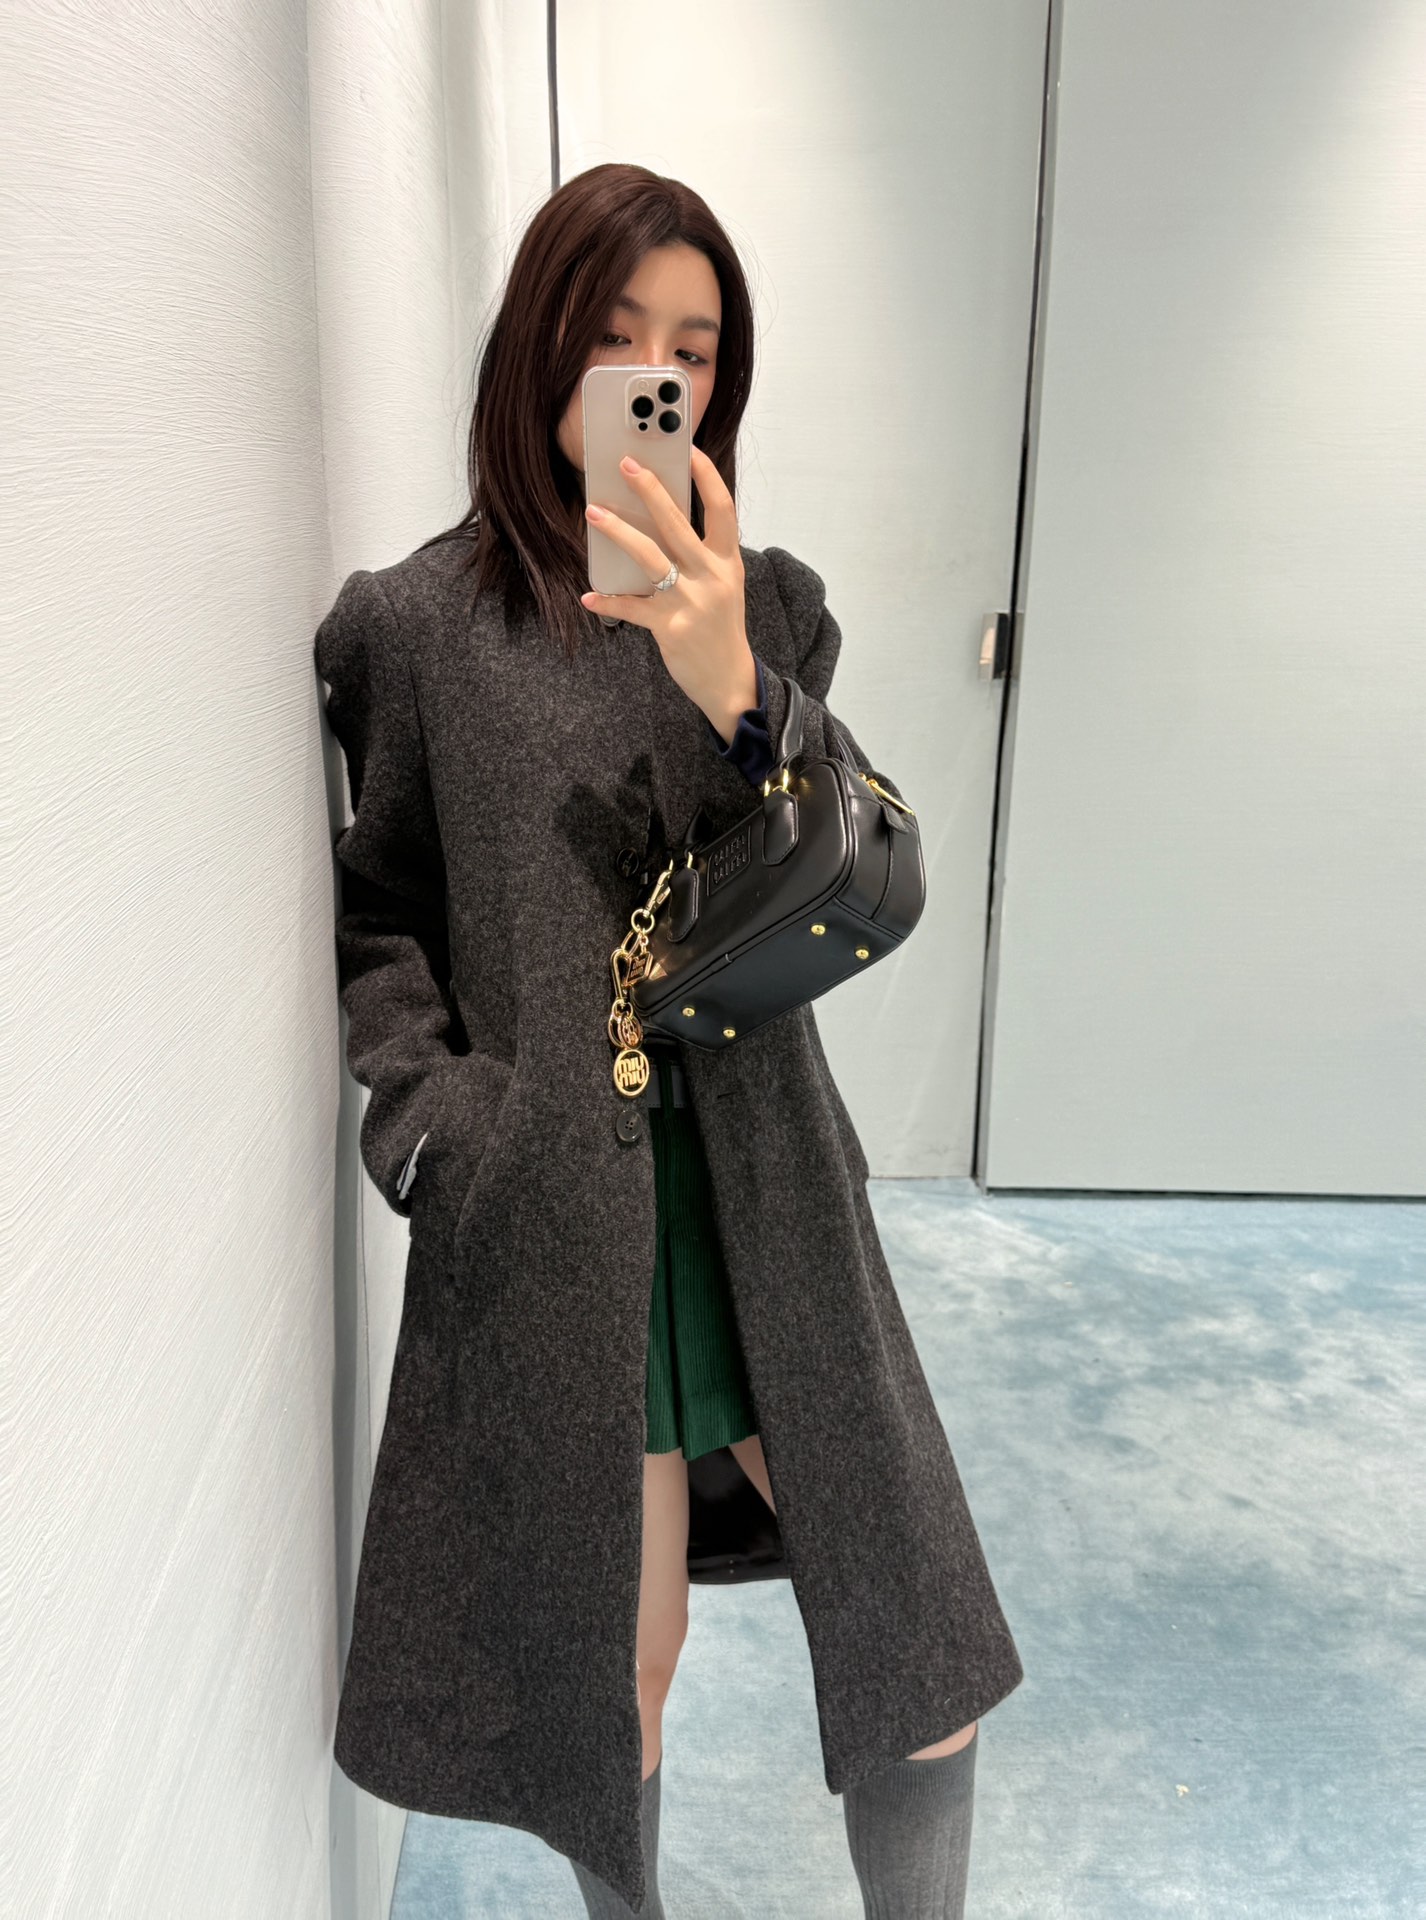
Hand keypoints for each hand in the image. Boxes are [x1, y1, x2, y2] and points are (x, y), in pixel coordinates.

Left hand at [580, 446, 756, 743]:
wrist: (729, 680)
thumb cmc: (721, 628)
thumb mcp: (723, 586)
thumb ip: (700, 557)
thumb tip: (658, 524)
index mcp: (727, 562)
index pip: (722, 509)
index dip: (706, 476)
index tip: (687, 448)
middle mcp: (711, 576)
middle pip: (678, 523)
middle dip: (650, 490)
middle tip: (626, 464)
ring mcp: (690, 601)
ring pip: (649, 557)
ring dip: (618, 531)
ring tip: (593, 512)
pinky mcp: (669, 627)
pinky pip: (631, 607)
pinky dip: (608, 601)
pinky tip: (589, 597)